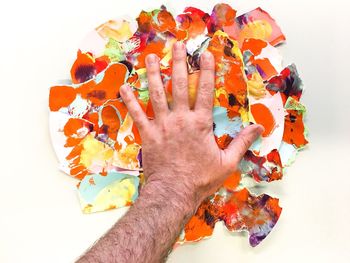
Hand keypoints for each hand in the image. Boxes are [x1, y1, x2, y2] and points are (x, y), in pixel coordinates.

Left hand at [120, 41, 262, 210]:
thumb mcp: (227, 162)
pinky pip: (137, 114)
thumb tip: (259, 127)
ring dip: (155, 74)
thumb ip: (242, 142)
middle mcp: (180, 119)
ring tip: (153, 57)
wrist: (174, 192)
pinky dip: (130, 100)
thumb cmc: (201, 179)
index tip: (205, 53)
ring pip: (157, 94)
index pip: (205, 91)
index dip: (206, 70)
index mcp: (200, 124)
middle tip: (177, 45)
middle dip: (179, 63)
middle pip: (180, 85)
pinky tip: (124, 86)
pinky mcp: (148, 134)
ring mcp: (162, 125)